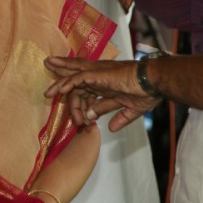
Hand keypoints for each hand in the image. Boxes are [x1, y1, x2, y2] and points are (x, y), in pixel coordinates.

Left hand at [44, 57, 161, 130]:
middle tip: (47, 91)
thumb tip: (110, 128)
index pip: (86, 93)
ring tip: (47, 92)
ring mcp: (99, 75)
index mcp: (106, 86)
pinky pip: (79, 78)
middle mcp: (100, 78)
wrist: (154, 82)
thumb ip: (119, 117)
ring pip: (73, 76)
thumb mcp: (129, 109)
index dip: (80, 108)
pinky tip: (59, 90)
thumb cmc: (147, 93)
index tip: (80, 123)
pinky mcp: (99, 74)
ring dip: (59, 83)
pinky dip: (68, 83)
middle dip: (61, 83)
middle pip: (75, 79)